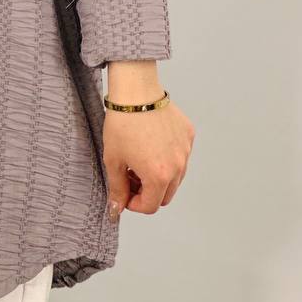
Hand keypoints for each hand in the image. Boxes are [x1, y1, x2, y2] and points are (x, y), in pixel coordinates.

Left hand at [103, 96, 194, 217]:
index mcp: (159, 176)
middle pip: (165, 194)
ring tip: (140, 159)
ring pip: (176, 176)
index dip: (134, 204)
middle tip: (130, 177)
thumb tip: (117, 208)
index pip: (151, 206)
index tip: (124, 193)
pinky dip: (168, 156)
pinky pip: (181, 155)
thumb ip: (117, 188)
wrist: (135, 92)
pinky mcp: (189, 135)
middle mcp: (178, 166)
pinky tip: (151, 143)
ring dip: (159, 176)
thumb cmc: (122, 123)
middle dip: (147, 192)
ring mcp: (186, 150)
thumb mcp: (113, 159)